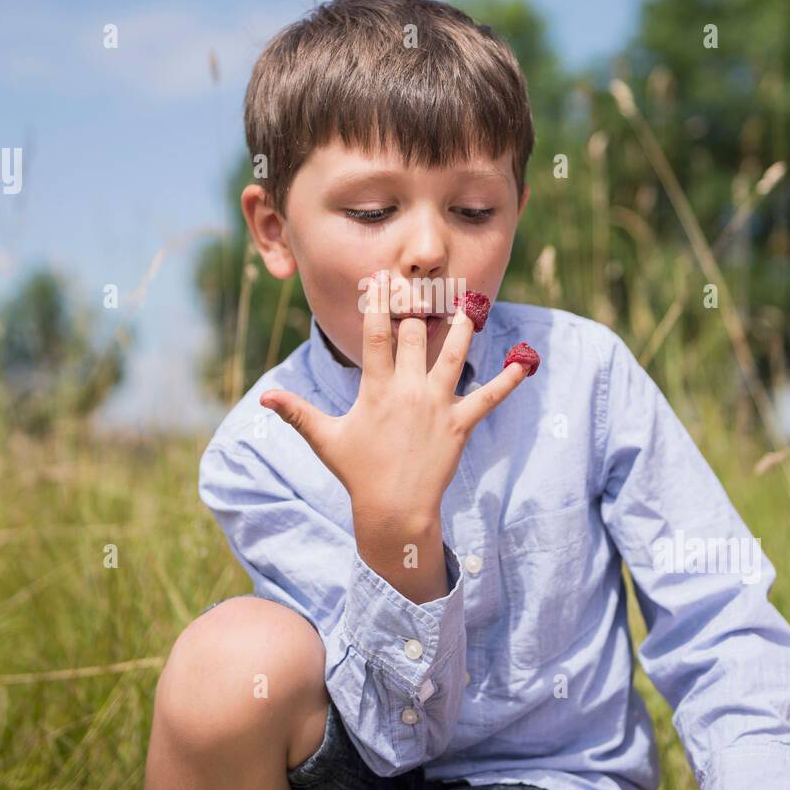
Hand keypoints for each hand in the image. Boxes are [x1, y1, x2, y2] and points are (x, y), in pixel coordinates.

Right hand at [259, 273, 531, 525]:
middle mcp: (408, 391)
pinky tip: (525, 363)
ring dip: (462, 328)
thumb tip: (263, 399)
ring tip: (469, 305)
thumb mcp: (325, 439)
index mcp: (376, 389)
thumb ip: (297, 413)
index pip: (377, 335)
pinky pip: (488, 397)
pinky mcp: (460, 424)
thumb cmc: (358, 473)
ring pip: (454, 356)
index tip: (381, 278)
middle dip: (418, 307)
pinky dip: (508, 380)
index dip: (378, 303)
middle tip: (424, 282)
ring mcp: (437, 406)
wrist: (394, 510)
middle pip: (415, 336)